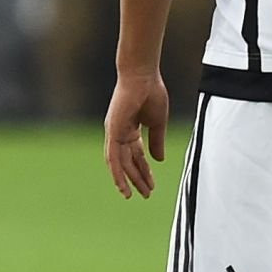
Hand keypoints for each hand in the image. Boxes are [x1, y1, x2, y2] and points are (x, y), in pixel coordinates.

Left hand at [103, 71, 168, 198]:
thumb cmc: (152, 93)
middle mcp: (119, 134)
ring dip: (126, 180)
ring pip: (119, 163)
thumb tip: (159, 160)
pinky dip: (116, 172)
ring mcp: (114, 133)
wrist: (143, 76)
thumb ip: (157, 141)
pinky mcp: (112, 131)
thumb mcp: (158, 122)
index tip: (152, 185)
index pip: (137, 156)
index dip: (145, 171)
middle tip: (146, 194)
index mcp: (130, 130)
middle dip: (137, 179)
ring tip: (133, 195)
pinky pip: (113, 156)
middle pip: (128, 162)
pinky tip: (121, 184)